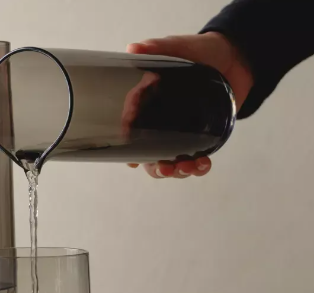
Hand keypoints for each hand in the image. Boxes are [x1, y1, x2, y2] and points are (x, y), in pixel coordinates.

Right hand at [127, 32, 253, 177]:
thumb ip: (158, 48)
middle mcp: (163, 127)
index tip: (132, 161)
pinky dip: (199, 168)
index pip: (132, 137)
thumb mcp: (179, 48)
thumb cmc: (202, 52)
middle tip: (165, 168)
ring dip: (178, 172)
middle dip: (156, 169)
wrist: (236, 57)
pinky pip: (197, 161)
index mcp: (150, 110)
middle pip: (151, 158)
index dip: (129, 153)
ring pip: (173, 164)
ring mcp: (183, 135)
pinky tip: (204, 164)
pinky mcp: (203, 139)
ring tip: (189, 166)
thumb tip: (133, 49)